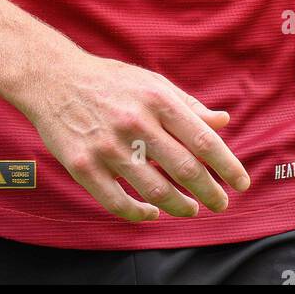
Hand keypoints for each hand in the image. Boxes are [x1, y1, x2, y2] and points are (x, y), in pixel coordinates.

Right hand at [18, 50, 251, 222]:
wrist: (52, 78)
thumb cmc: (109, 81)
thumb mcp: (151, 82)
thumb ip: (187, 105)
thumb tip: (222, 122)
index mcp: (156, 99)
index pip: (203, 139)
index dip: (227, 166)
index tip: (242, 184)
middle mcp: (135, 122)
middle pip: (185, 169)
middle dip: (210, 193)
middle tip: (220, 204)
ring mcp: (108, 147)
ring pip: (156, 191)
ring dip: (180, 207)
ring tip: (190, 209)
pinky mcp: (84, 166)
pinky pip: (119, 203)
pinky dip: (141, 214)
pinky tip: (152, 213)